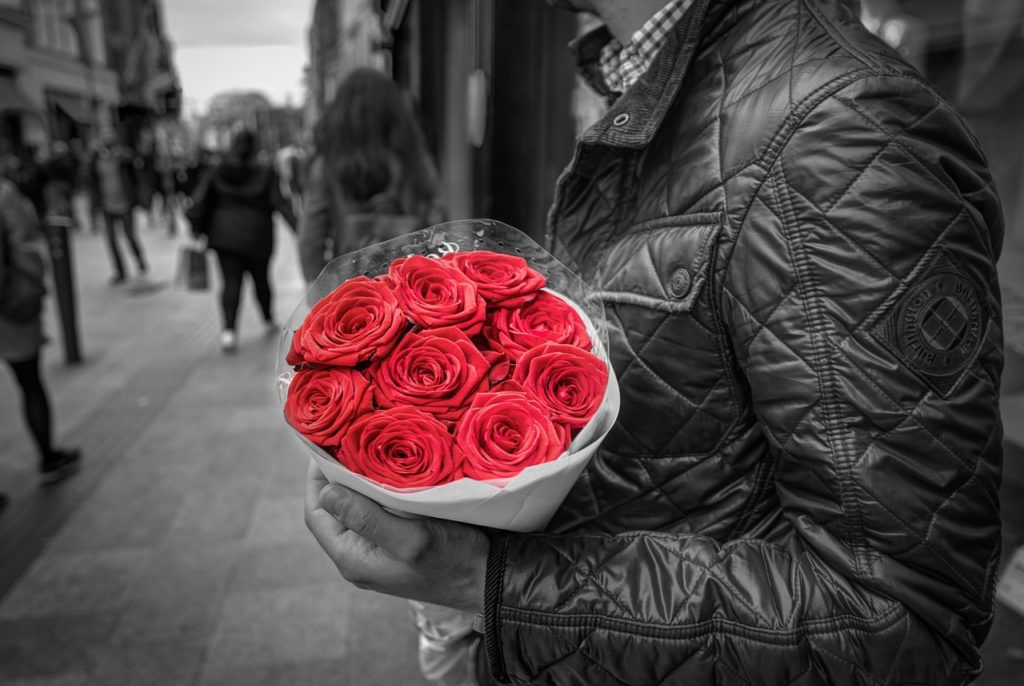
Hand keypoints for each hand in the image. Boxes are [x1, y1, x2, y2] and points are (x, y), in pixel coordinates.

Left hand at [304, 459, 488, 612]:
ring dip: (357, 482)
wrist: (489, 578)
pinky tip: (388, 472)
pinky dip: (377, 490)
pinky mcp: (397, 541)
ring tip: (366, 450)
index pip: (317, 514)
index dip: (317, 480)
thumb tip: (328, 492)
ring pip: (355, 509)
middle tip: (348, 442)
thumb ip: (367, 518)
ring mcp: (378, 549)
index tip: (325, 447)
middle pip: (333, 510)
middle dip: (336, 477)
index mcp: (354, 558)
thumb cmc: (453, 560)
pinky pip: (376, 512)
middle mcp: (360, 556)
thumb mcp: (411, 537)